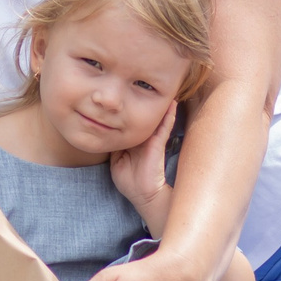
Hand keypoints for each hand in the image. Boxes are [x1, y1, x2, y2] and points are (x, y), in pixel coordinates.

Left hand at [107, 101, 176, 237]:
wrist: (144, 196)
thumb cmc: (130, 182)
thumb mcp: (117, 161)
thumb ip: (115, 146)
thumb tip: (108, 132)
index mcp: (133, 141)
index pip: (130, 122)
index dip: (128, 110)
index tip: (126, 94)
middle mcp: (144, 138)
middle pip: (143, 116)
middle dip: (144, 102)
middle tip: (146, 84)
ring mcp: (153, 140)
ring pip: (156, 119)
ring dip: (159, 106)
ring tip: (162, 90)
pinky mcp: (159, 144)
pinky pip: (164, 127)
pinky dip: (168, 116)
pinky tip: (172, 104)